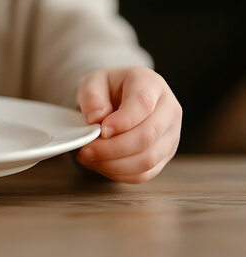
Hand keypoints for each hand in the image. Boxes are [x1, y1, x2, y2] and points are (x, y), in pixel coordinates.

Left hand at [76, 66, 181, 182]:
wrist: (120, 96)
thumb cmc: (109, 88)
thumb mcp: (93, 82)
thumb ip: (92, 97)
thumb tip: (97, 118)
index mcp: (151, 85)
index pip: (143, 105)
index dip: (121, 122)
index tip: (100, 130)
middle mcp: (168, 111)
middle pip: (147, 136)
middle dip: (112, 148)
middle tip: (87, 149)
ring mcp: (170, 135)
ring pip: (148, 160)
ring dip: (114, 164)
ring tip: (90, 157)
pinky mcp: (164, 156)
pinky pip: (144, 173)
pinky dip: (119, 173)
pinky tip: (101, 164)